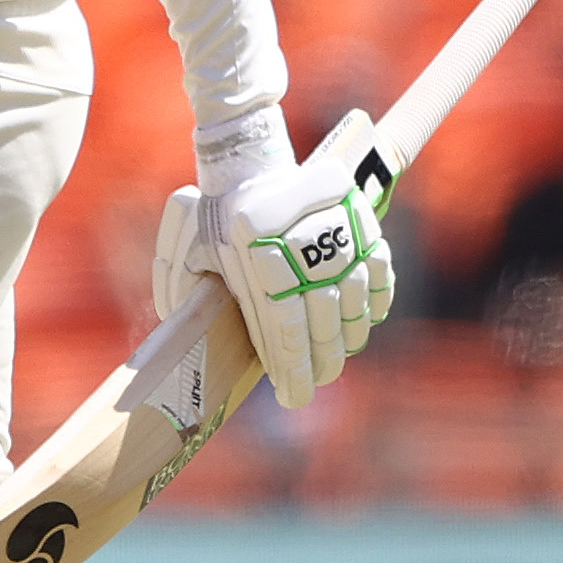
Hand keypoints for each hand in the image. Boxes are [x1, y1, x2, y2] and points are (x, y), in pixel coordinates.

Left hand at [156, 107, 396, 408]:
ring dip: (346, 337)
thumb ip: (185, 294)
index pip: (280, 320)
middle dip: (319, 359)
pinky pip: (377, 269)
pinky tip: (362, 326)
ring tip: (334, 362)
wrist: (249, 167)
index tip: (292, 395)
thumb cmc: (213, 219)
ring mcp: (336, 223)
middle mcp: (298, 234)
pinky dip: (373, 301)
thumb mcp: (189, 251)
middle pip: (319, 314)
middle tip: (315, 385)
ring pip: (351, 296)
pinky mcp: (361, 216)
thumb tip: (187, 347)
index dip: (290, 364)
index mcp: (252, 241)